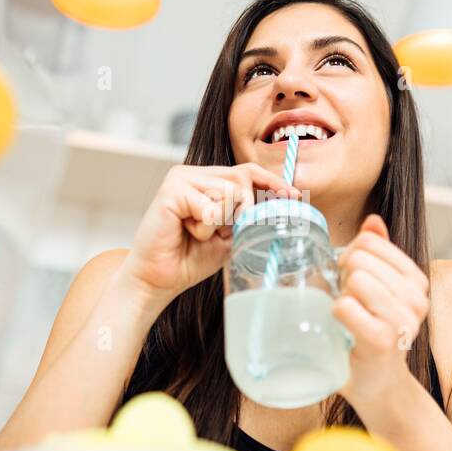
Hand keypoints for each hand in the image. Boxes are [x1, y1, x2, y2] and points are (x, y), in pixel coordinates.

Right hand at [117, 163, 300, 306]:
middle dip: (246, 208)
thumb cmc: (188, 258)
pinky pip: (210, 208)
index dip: (272, 182)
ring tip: (197, 233)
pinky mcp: (172, 191)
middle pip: (242, 177)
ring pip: (229, 192)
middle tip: (227, 230)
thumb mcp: (228, 236)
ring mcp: (180, 179)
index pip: (246, 171)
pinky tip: (186, 233)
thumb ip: (247, 218)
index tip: (294, 195)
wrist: (157, 279)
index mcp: (205, 180)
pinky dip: (204, 228)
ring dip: (220, 223)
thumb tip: (280, 205)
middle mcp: (192, 174)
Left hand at [332, 214, 430, 403]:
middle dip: (342, 277)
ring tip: (349, 318)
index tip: (351, 281)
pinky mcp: (384, 340)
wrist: (377, 385)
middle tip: (348, 303)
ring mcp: (403, 320)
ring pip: (355, 280)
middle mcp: (417, 298)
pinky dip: (336, 316)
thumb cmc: (371, 335)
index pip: (369, 242)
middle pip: (359, 259)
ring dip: (340, 297)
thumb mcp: (378, 291)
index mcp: (417, 281)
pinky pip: (345, 307)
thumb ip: (377, 254)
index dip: (349, 256)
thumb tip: (372, 222)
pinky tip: (344, 330)